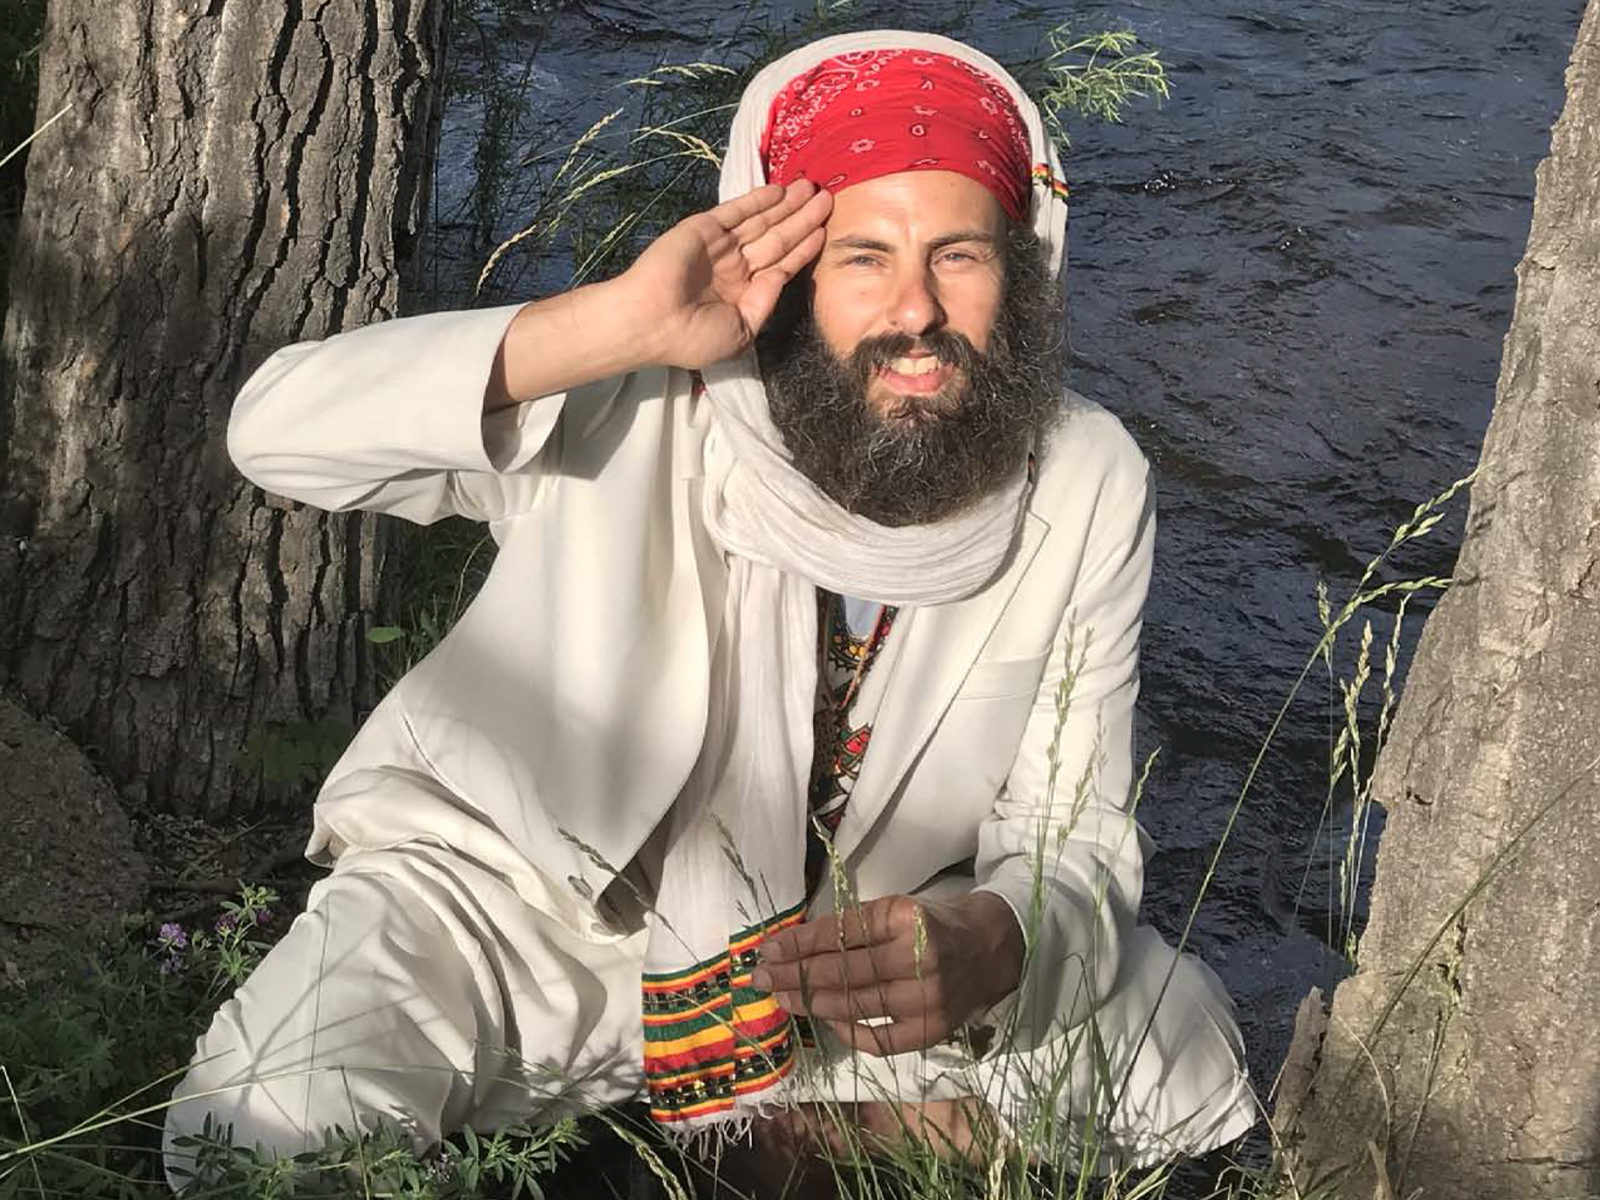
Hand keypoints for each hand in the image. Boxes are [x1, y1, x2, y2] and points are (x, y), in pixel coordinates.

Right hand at [618, 180, 832, 369]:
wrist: (651, 322)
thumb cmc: (693, 338)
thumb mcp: (741, 332)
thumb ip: (765, 303)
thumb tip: (781, 276)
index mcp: (743, 295)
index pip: (781, 266)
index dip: (804, 249)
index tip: (825, 232)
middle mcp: (734, 268)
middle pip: (777, 239)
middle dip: (802, 219)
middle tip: (827, 197)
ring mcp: (719, 247)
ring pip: (762, 222)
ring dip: (787, 205)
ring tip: (812, 187)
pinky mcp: (703, 228)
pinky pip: (737, 211)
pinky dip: (757, 200)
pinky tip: (780, 190)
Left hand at [751, 892, 1024, 1056]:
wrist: (989, 949)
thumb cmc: (932, 924)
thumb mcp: (895, 910)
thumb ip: (851, 928)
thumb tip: (791, 947)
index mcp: (906, 916)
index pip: (841, 932)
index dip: (799, 943)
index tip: (768, 950)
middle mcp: (917, 956)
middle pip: (842, 970)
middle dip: (794, 975)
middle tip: (760, 979)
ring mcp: (927, 998)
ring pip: (855, 1005)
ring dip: (811, 1003)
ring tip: (782, 999)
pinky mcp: (932, 1029)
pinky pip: (880, 1040)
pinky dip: (849, 1031)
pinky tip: (827, 1020)